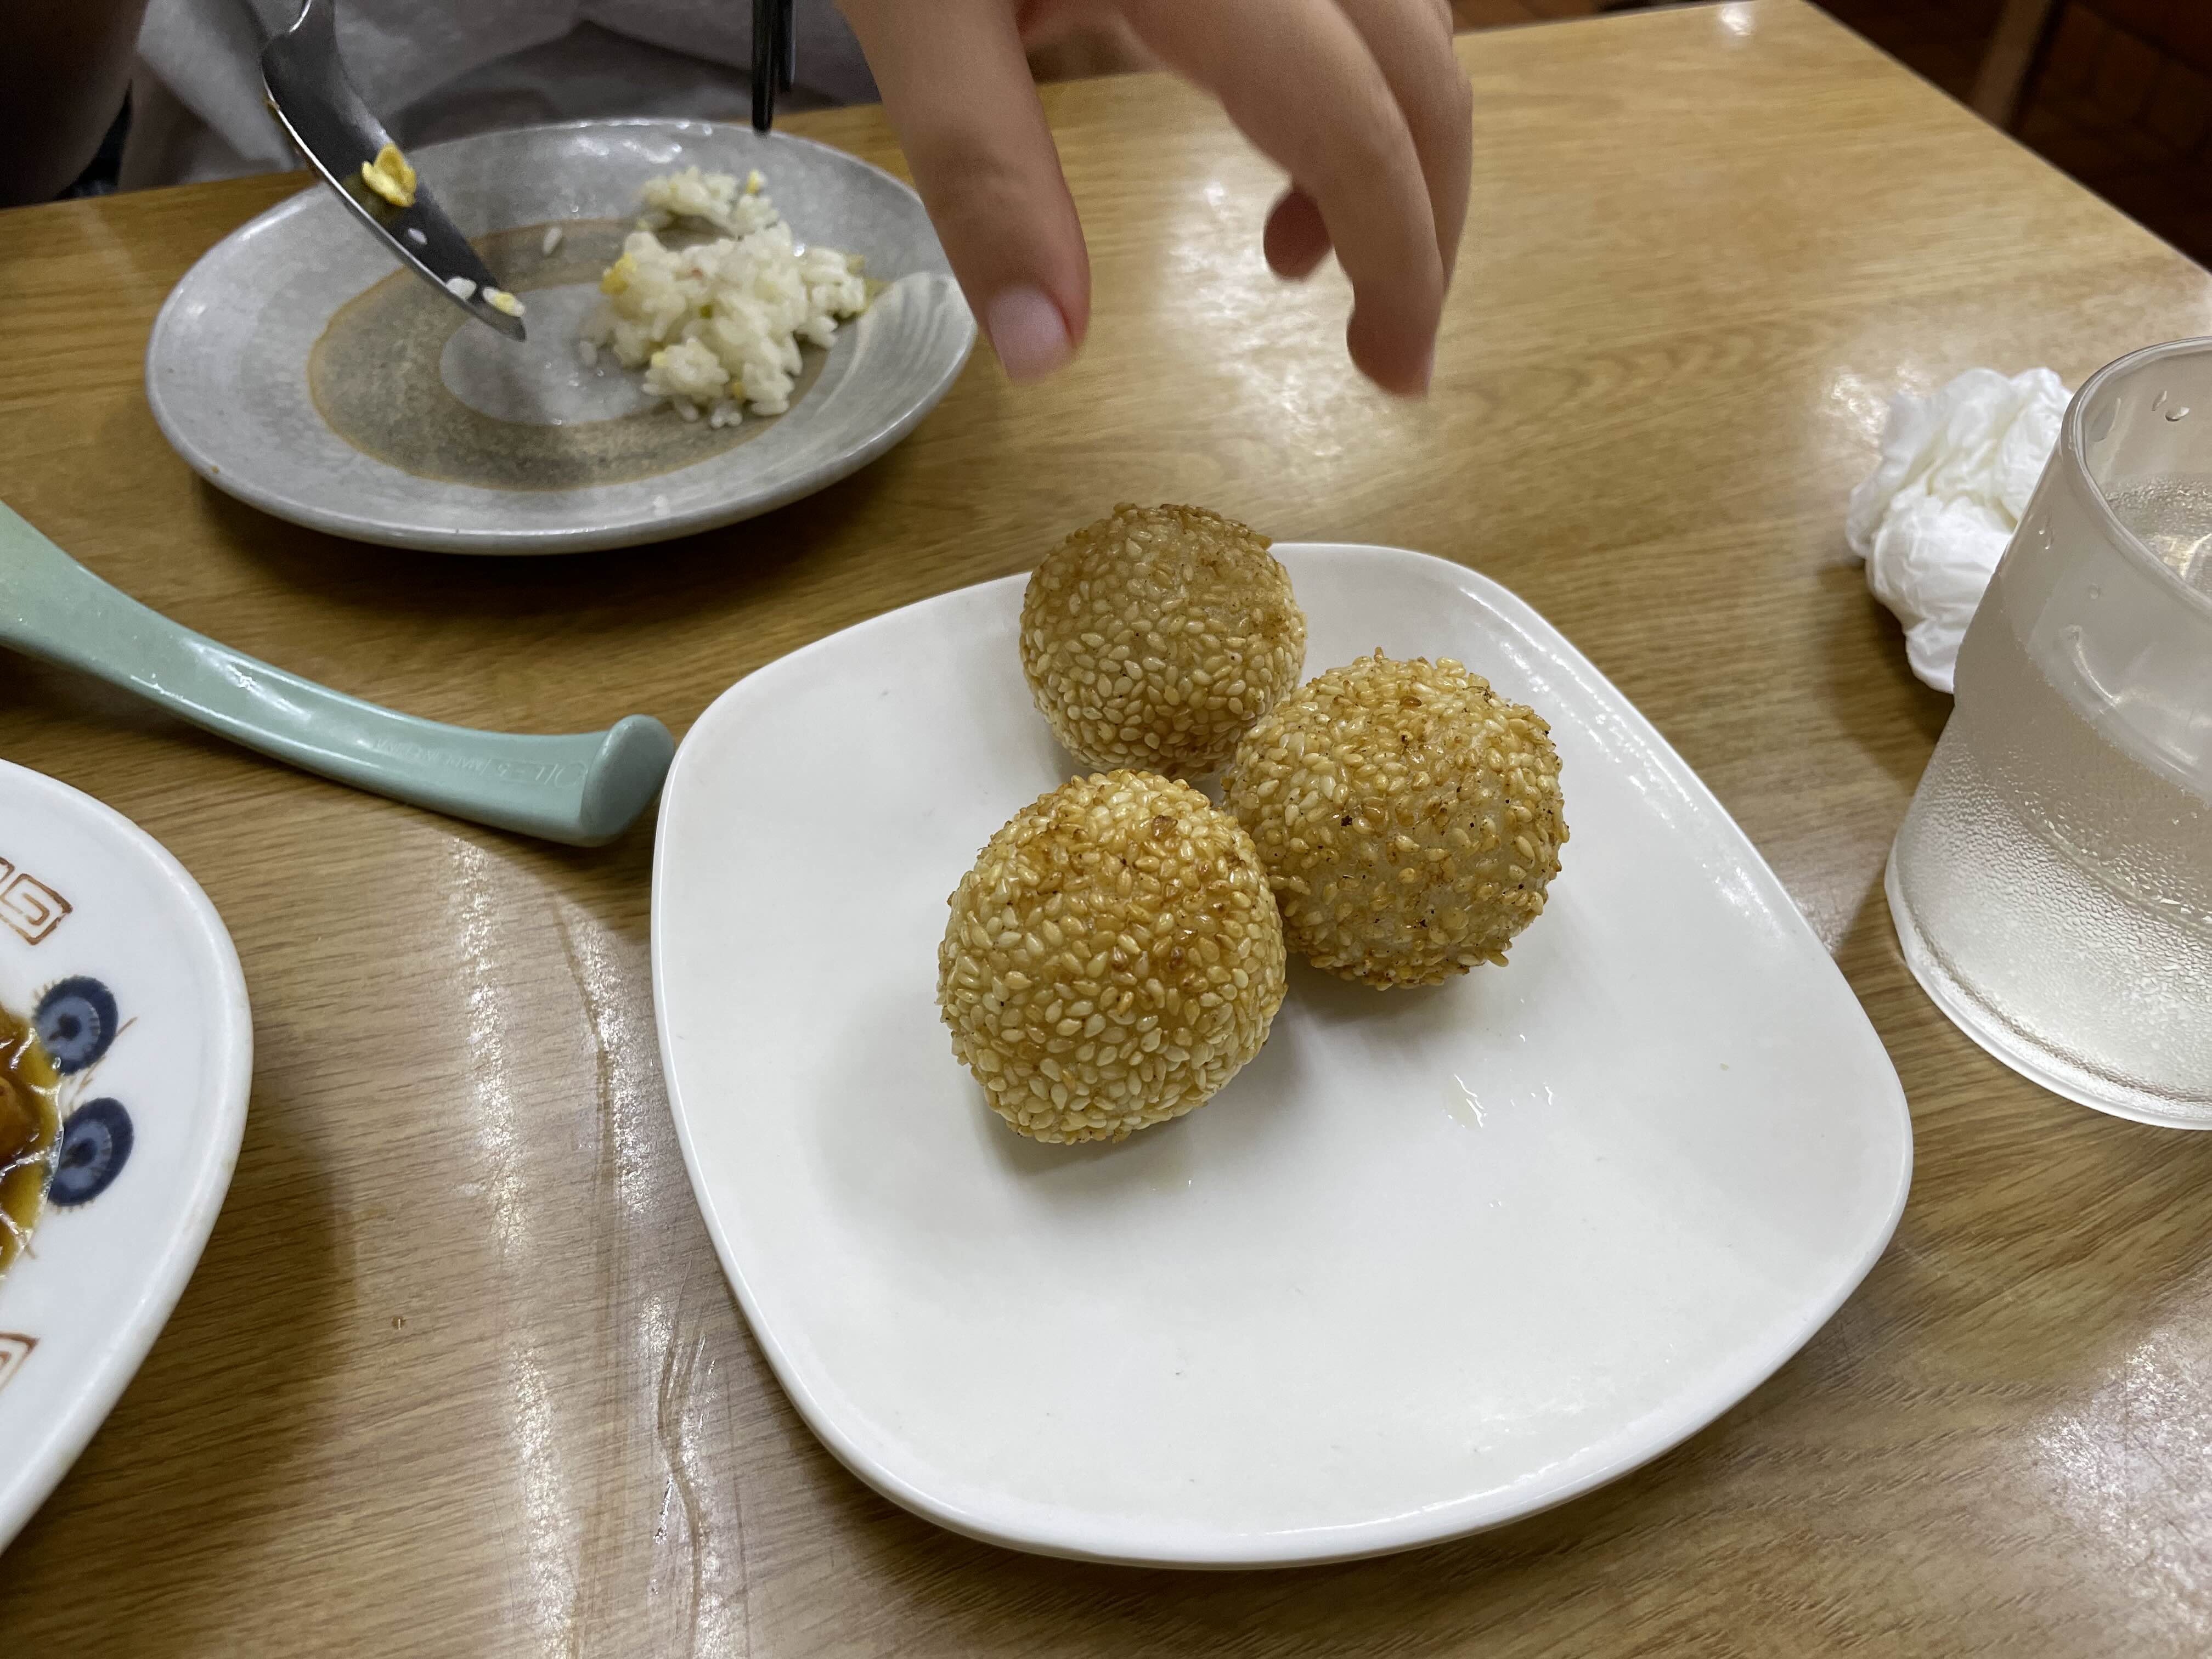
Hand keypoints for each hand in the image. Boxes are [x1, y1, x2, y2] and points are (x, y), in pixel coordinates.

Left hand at [837, 0, 1471, 396]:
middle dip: (1424, 224)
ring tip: (1288, 254)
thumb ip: (987, 176)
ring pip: (1415, 26)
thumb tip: (1044, 355)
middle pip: (1428, 78)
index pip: (1360, 132)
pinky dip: (1356, 80)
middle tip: (1383, 343)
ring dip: (1386, 155)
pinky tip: (1276, 137)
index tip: (1395, 375)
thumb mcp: (920, 12)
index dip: (1401, 263)